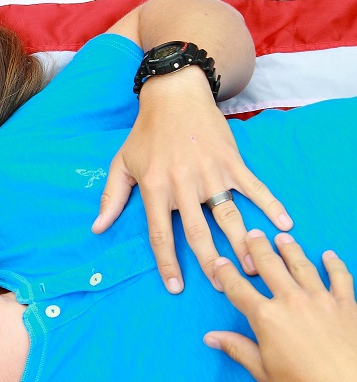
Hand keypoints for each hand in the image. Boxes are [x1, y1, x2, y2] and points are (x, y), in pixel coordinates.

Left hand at [92, 68, 290, 293]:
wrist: (174, 94)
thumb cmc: (145, 133)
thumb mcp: (121, 164)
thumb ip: (112, 198)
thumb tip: (97, 228)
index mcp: (155, 188)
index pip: (161, 234)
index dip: (168, 263)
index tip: (176, 287)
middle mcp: (183, 184)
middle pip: (199, 232)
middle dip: (211, 263)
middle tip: (222, 287)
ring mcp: (210, 172)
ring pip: (228, 216)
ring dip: (242, 243)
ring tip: (253, 268)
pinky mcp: (232, 161)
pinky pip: (254, 187)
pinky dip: (270, 204)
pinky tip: (283, 224)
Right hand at [204, 231, 356, 381]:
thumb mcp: (263, 370)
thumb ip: (237, 348)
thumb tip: (210, 337)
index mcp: (266, 317)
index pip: (238, 288)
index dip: (226, 273)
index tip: (220, 262)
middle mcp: (292, 301)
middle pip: (270, 266)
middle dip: (258, 248)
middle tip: (252, 234)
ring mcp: (322, 300)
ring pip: (302, 265)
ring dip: (291, 250)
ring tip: (283, 238)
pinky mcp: (347, 304)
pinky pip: (340, 277)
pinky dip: (334, 264)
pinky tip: (329, 255)